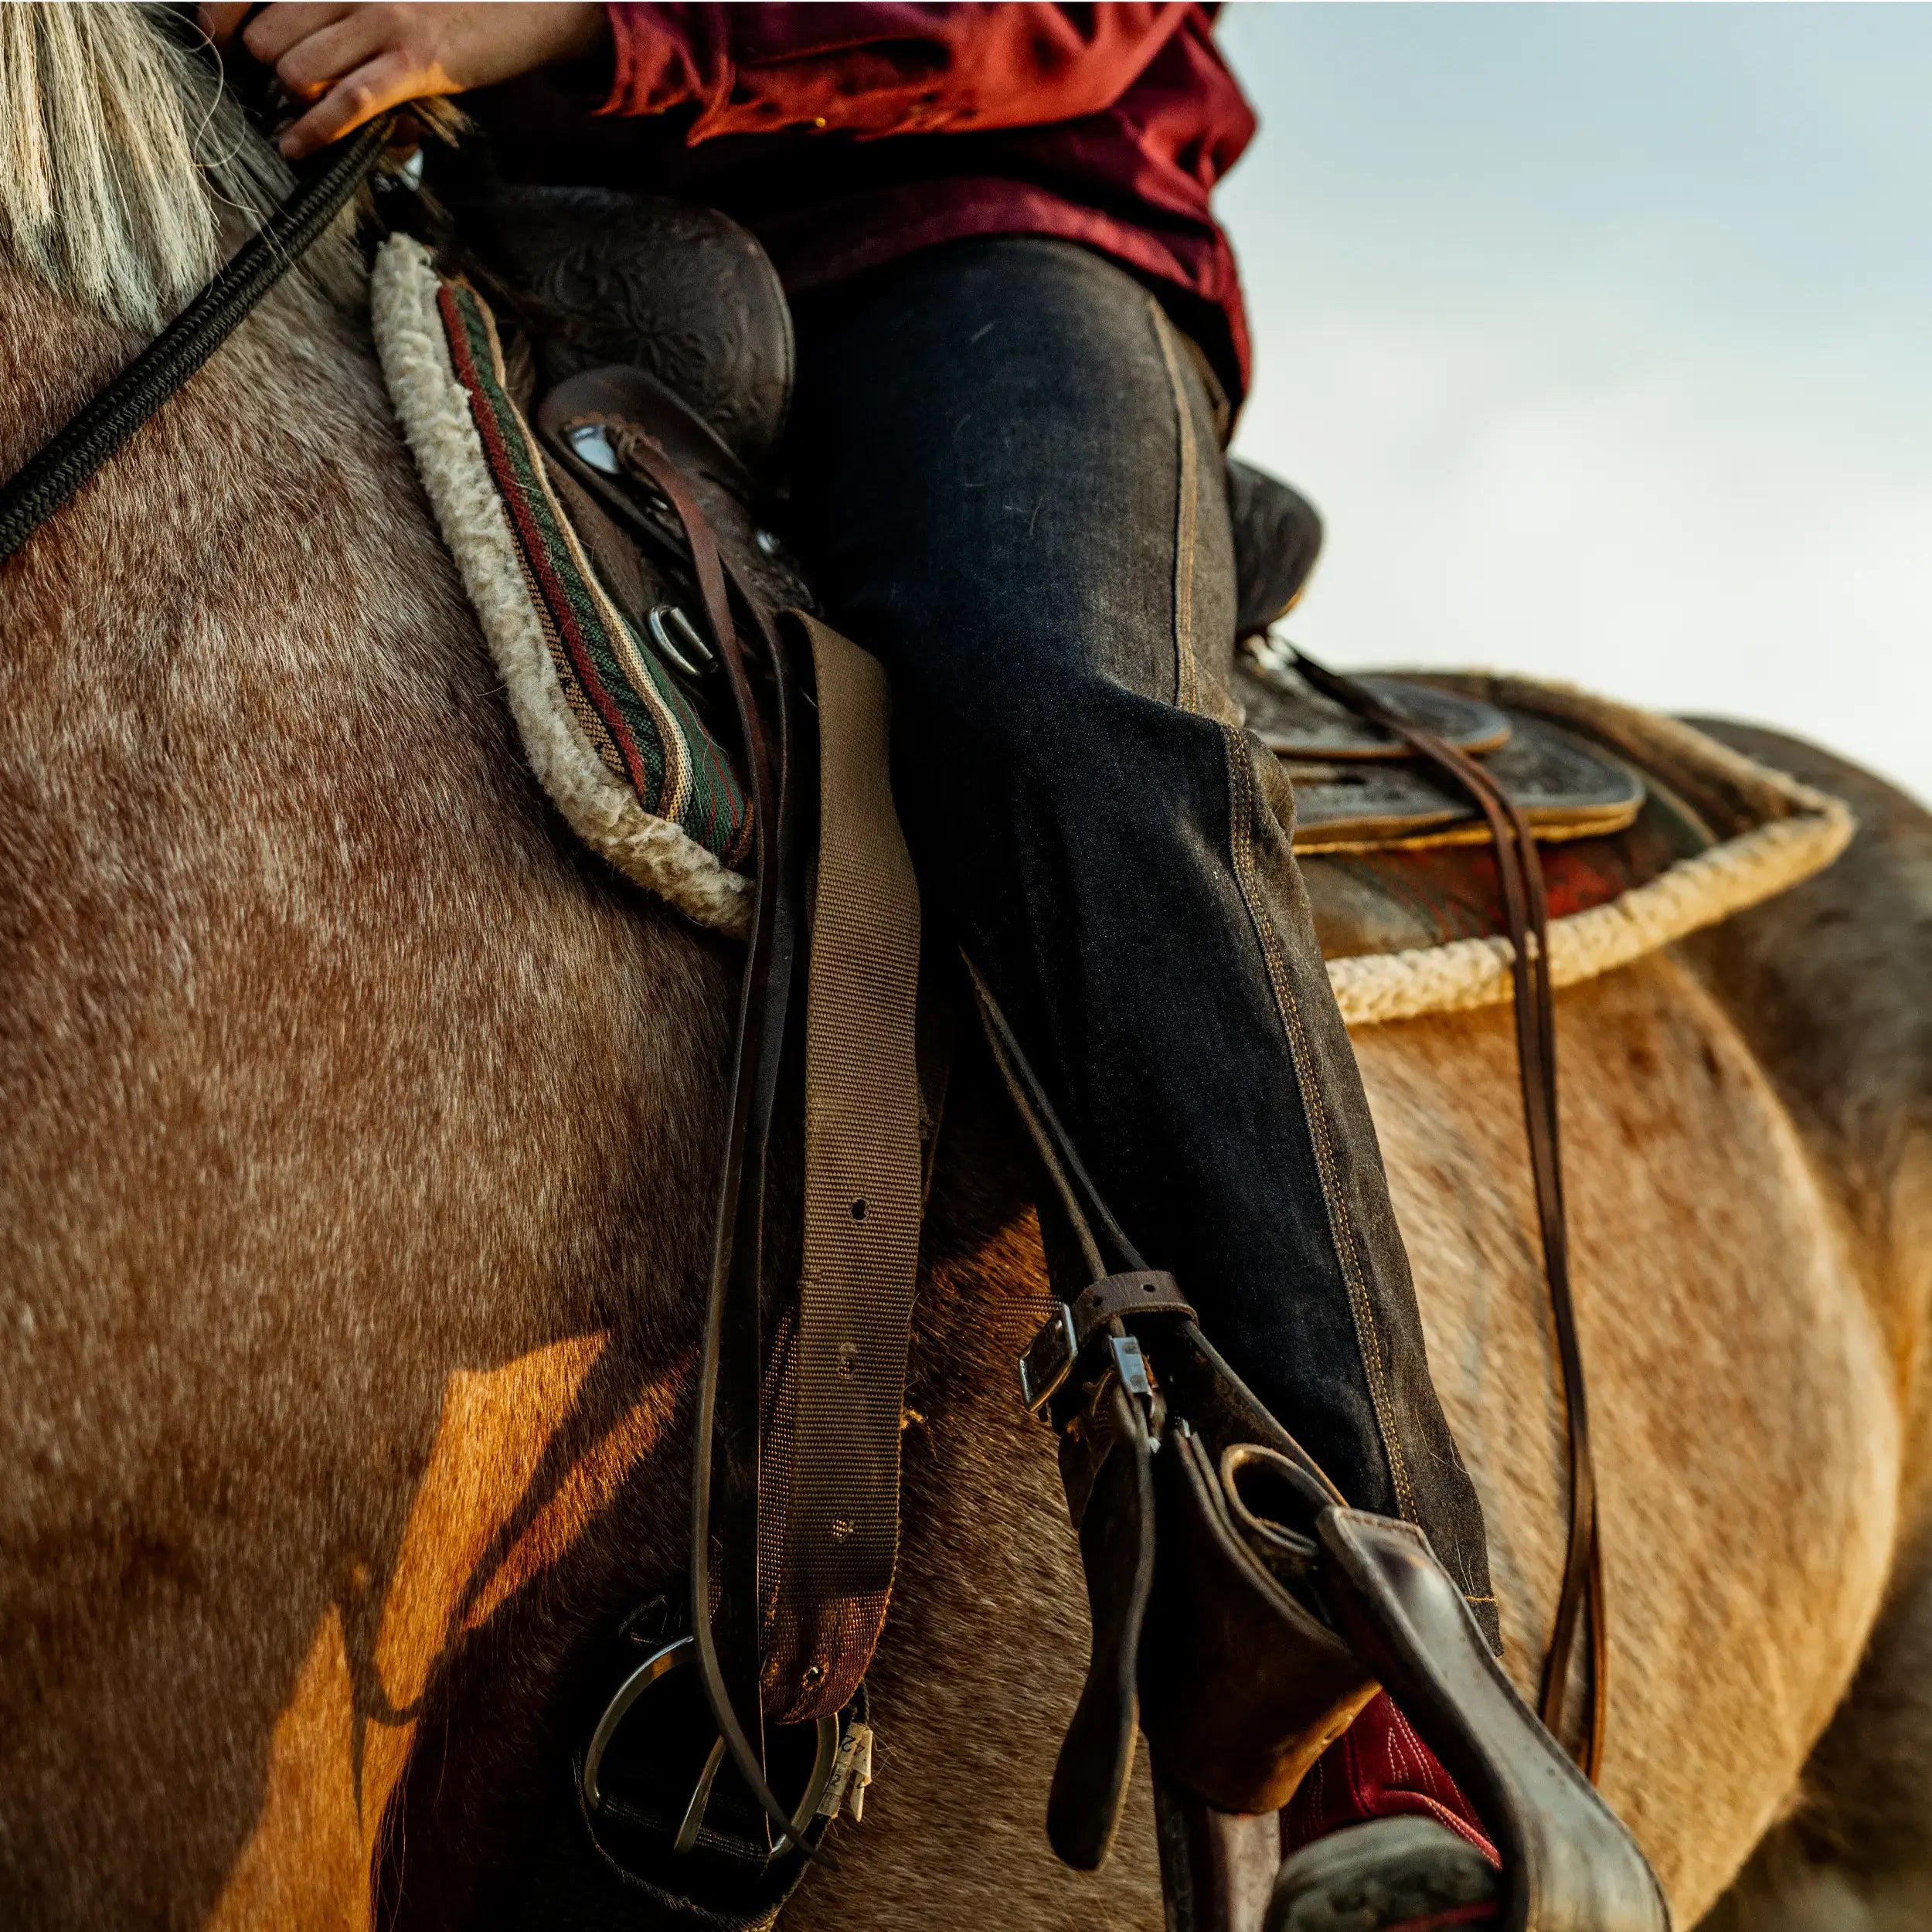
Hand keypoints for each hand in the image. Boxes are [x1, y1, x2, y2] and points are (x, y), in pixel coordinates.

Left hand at [198, 3, 609, 157]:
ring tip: (295, 121)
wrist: (528, 4)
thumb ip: (340, 12)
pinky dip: (314, 130)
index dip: (221, 19)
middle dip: (262, 75)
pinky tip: (297, 147)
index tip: (217, 45)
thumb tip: (291, 51)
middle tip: (272, 96)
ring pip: (298, 69)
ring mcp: (382, 23)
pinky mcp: (415, 62)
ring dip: (291, 105)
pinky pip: (347, 100)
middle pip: (267, 38)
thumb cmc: (454, 5)